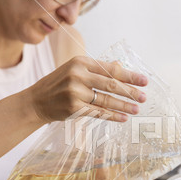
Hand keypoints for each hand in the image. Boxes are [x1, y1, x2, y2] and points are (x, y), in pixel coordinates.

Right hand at [26, 56, 147, 123]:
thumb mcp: (76, 69)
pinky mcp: (73, 107)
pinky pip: (98, 113)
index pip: (111, 69)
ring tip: (137, 109)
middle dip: (130, 91)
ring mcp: (75, 91)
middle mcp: (78, 75)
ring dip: (124, 106)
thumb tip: (120, 65)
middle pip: (111, 84)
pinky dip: (112, 116)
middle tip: (144, 97)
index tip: (144, 81)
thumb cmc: (59, 84)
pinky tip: (123, 118)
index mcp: (81, 61)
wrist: (36, 101)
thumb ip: (98, 68)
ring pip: (106, 100)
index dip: (130, 76)